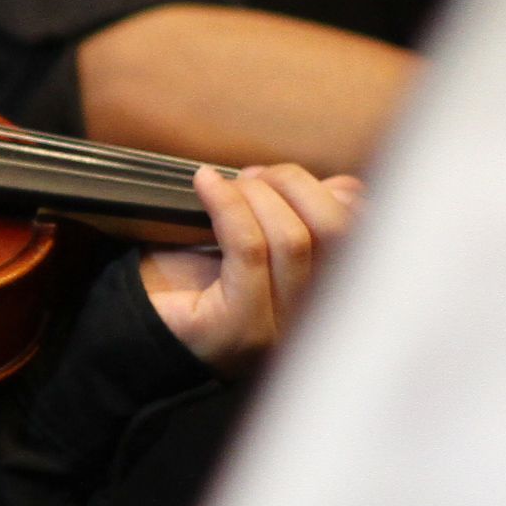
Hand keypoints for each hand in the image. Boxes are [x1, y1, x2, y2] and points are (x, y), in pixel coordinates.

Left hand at [137, 162, 362, 374]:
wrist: (141, 328)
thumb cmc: (197, 283)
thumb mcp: (262, 244)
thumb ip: (304, 219)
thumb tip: (344, 186)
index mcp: (330, 299)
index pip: (364, 238)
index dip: (338, 195)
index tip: (290, 178)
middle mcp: (316, 321)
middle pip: (337, 233)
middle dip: (297, 186)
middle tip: (256, 176)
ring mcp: (280, 330)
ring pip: (293, 239)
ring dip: (258, 194)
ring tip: (228, 184)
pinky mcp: (240, 327)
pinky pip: (247, 249)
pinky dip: (226, 203)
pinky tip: (205, 183)